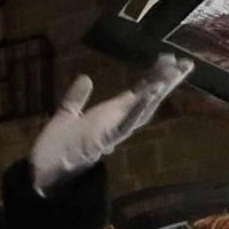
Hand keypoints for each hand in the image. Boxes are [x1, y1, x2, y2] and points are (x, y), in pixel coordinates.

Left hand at [29, 53, 192, 194]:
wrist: (42, 171)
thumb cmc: (55, 147)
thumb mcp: (66, 115)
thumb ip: (76, 98)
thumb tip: (85, 77)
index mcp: (109, 115)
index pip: (137, 93)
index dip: (153, 76)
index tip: (168, 58)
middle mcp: (116, 122)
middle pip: (148, 100)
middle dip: (166, 82)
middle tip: (187, 62)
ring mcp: (114, 132)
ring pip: (143, 110)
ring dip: (158, 92)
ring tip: (174, 73)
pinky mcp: (106, 140)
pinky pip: (126, 124)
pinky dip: (139, 109)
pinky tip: (150, 94)